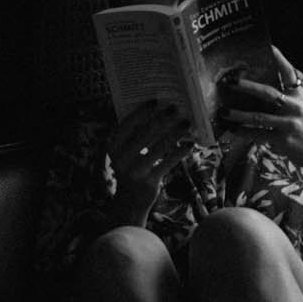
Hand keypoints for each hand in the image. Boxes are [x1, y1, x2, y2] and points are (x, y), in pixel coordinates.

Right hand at [108, 96, 195, 221]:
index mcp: (113, 147)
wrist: (129, 201)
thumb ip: (137, 135)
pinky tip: (189, 144)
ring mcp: (134, 171)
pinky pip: (167, 162)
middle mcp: (121, 158)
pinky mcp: (148, 181)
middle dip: (162, 118)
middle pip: (146, 133)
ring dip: (175, 132)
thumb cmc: (132, 167)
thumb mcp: (127, 152)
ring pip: (159, 146)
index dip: (142, 111)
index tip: (155, 101)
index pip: (127, 124)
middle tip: (175, 108)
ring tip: (186, 123)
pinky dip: (180, 152)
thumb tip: (160, 112)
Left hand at [214, 47, 302, 174]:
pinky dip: (243, 133)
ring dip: (238, 115)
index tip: (269, 46)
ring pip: (258, 116)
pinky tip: (231, 130)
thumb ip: (281, 100)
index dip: (279, 59)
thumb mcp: (297, 110)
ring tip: (223, 112)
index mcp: (298, 96)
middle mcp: (295, 107)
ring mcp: (289, 124)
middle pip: (268, 93)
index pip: (289, 73)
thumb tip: (252, 91)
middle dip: (246, 87)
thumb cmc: (302, 129)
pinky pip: (258, 135)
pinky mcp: (283, 140)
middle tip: (229, 82)